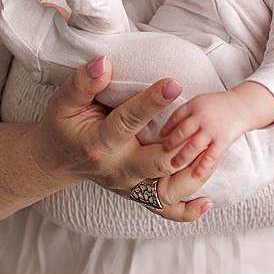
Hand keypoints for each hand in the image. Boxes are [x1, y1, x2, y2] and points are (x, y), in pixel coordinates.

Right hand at [37, 59, 216, 222]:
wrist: (56, 161)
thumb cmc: (63, 125)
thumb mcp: (63, 101)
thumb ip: (82, 82)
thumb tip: (103, 63)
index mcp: (99, 143)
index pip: (128, 121)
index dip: (152, 102)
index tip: (174, 83)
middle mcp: (117, 169)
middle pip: (156, 163)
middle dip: (183, 147)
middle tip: (205, 128)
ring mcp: (129, 187)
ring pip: (167, 191)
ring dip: (194, 176)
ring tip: (217, 154)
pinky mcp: (137, 196)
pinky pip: (165, 211)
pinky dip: (187, 210)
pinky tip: (208, 200)